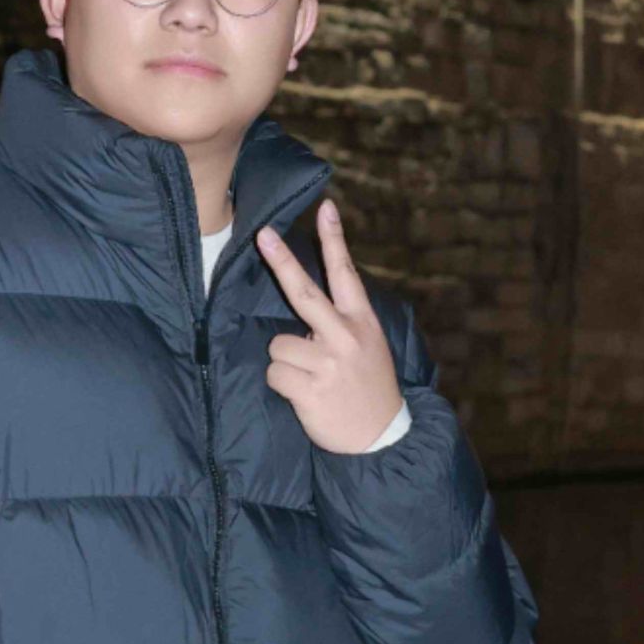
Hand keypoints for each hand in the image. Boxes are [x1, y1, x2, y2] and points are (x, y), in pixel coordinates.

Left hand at [257, 197, 404, 453]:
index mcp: (361, 322)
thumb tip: (306, 297)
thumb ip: (341, 322)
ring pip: (278, 345)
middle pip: (304, 292)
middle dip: (281, 261)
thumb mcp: (368, 346)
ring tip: (309, 379)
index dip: (334, 239)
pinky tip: (304, 395)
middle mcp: (345, 337)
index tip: (326, 207)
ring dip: (285, 363)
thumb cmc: (366, 386)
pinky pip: (274, 374)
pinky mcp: (312, 390)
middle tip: (262, 234)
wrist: (381, 437)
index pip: (345, 273)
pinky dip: (282, 385)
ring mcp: (329, 363)